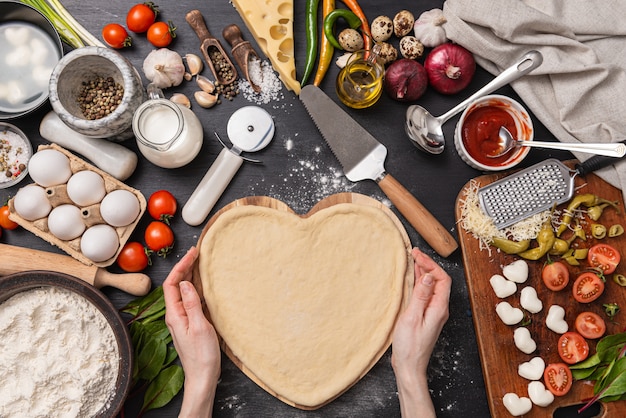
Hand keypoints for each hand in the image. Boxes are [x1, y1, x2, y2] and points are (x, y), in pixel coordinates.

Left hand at [163, 246, 219, 417]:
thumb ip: (191, 303)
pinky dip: (196, 287)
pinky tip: (202, 283)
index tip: (192, 254)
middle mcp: (176, 315)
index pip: (171, 284)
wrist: (203, 376)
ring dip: (190, 275)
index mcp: (175, 314)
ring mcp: (183, 319)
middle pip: (175, 285)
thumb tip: (184, 283)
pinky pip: (190, 299)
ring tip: (199, 262)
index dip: (180, 267)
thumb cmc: (202, 355)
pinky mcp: (191, 322)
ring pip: (183, 291)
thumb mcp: (200, 327)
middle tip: (197, 253)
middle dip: (185, 267)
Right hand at [391, 247, 451, 417]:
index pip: (441, 279)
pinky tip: (413, 278)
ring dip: (424, 272)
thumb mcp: (412, 318)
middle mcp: (439, 309)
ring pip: (432, 287)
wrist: (409, 367)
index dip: (430, 264)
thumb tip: (429, 277)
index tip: (417, 255)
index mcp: (438, 308)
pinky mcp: (426, 316)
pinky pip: (426, 294)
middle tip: (414, 253)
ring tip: (413, 260)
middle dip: (427, 264)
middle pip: (438, 281)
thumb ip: (420, 296)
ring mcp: (433, 313)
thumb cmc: (409, 346)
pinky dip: (420, 282)